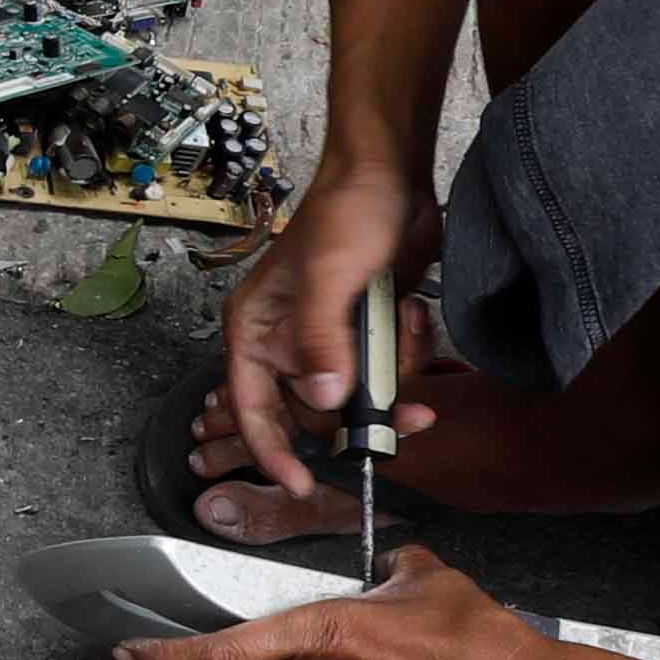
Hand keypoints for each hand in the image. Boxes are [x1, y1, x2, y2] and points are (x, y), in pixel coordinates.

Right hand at [214, 160, 438, 508]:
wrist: (393, 176)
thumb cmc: (345, 211)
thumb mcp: (328, 276)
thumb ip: (320, 340)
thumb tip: (324, 400)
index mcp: (257, 329)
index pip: (250, 406)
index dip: (271, 450)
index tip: (301, 484)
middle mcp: (287, 341)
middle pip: (314, 410)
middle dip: (363, 412)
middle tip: (407, 416)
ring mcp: (329, 339)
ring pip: (358, 394)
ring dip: (395, 372)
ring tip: (406, 325)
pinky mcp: (365, 333)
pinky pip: (386, 370)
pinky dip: (407, 350)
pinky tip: (409, 311)